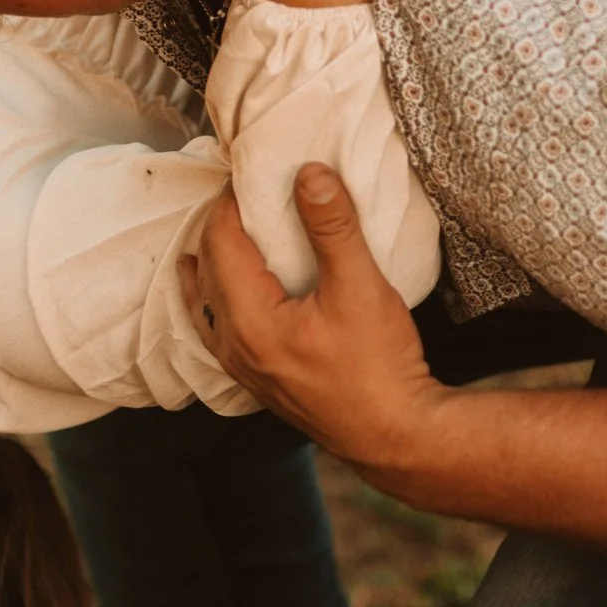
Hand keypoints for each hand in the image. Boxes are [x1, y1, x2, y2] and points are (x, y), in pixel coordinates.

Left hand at [183, 162, 448, 478]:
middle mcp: (234, 345)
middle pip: (210, 266)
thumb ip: (333, 227)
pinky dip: (222, 294)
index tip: (252, 171)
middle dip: (224, 224)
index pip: (221, 240)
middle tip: (249, 190)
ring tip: (235, 228)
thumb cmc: (380, 367)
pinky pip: (220, 326)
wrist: (396, 436)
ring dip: (218, 260)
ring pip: (209, 299)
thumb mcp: (361, 287)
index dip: (231, 200)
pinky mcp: (259, 379)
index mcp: (249, 320)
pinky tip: (239, 286)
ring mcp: (243, 367)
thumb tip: (309, 173)